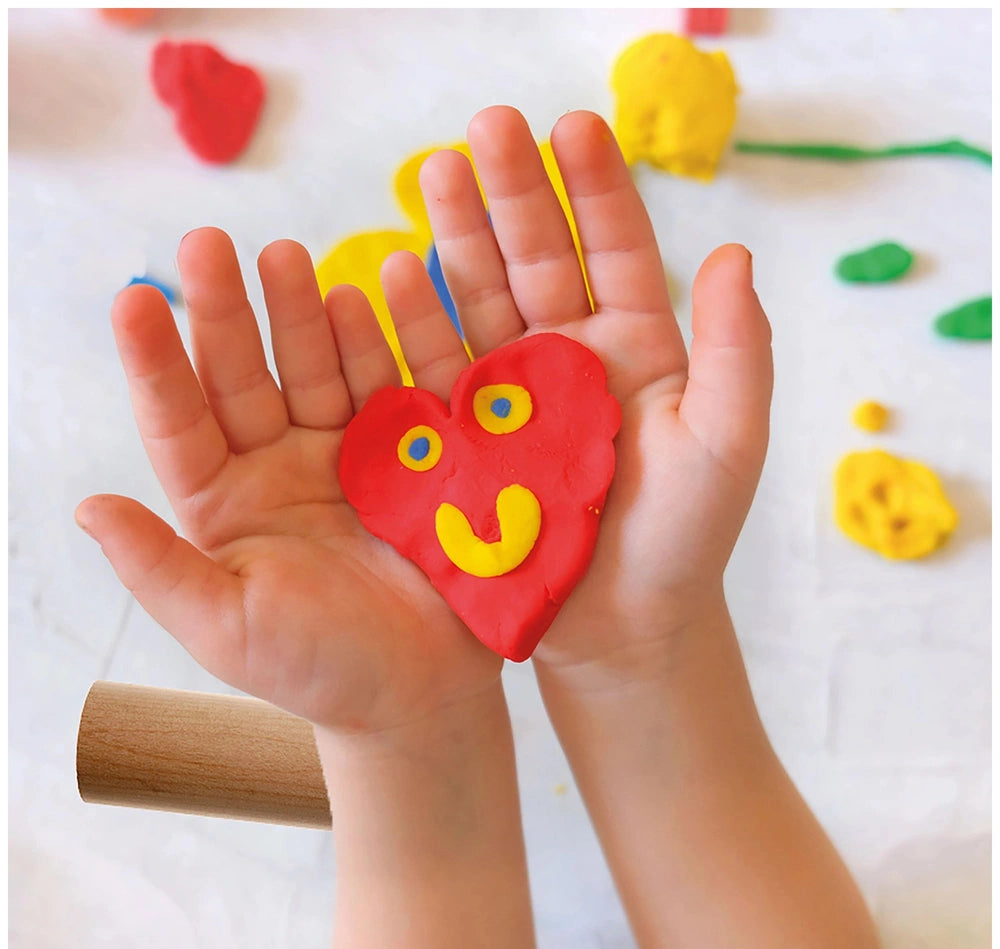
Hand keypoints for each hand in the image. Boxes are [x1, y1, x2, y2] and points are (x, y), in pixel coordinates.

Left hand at [76, 228, 500, 730]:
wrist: (422, 694)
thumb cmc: (319, 670)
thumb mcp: (226, 626)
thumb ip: (160, 568)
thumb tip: (90, 508)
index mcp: (226, 501)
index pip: (180, 421)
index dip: (157, 364)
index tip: (133, 300)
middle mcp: (281, 465)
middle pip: (248, 377)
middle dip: (230, 314)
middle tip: (211, 245)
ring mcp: (351, 454)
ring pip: (319, 370)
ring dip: (305, 315)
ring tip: (290, 258)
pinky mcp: (414, 456)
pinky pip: (396, 387)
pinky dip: (388, 341)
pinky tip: (375, 293)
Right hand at [416, 106, 773, 677]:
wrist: (622, 630)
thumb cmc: (684, 541)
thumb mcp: (727, 442)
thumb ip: (737, 351)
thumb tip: (734, 253)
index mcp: (636, 349)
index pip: (616, 249)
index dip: (595, 188)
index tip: (571, 124)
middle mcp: (570, 360)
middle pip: (539, 258)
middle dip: (514, 193)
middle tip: (484, 128)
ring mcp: (512, 396)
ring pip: (482, 300)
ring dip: (457, 239)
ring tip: (433, 175)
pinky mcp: (467, 437)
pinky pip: (438, 368)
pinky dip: (414, 322)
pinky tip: (392, 272)